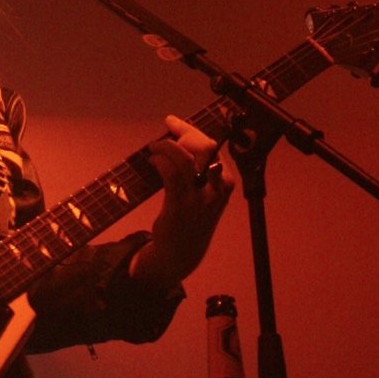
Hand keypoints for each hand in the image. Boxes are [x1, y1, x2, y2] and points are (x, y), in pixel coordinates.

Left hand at [130, 115, 233, 289]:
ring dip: (166, 146)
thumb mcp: (204, 195)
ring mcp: (199, 198)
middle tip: (166, 133)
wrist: (181, 254)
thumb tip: (178, 139)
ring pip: (185, 157)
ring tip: (154, 147)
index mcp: (226, 183)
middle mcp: (217, 189)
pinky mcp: (180, 206)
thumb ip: (199, 170)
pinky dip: (160, 161)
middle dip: (183, 133)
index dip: (191, 130)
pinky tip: (152, 161)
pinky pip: (170, 173)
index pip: (213, 147)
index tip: (174, 122)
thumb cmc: (191, 220)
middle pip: (204, 147)